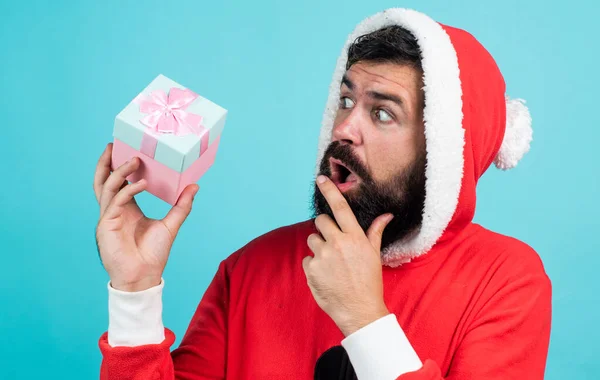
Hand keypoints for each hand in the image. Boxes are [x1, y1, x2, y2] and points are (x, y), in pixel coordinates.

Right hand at [93, 143, 198, 291]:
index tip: (125, 149)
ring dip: (119, 172)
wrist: (144, 277)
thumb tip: (194, 186)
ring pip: (107, 187)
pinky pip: (116, 202)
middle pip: (103, 181)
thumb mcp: (171, 225)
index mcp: (126, 209)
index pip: (118, 183)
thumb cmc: (153, 255)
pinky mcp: (107, 225)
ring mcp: (109, 218)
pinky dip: (128, 190)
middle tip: (113, 144)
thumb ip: (181, 206)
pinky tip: (141, 183)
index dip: (118, 166)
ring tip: (134, 159)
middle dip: (106, 163)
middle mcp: (115, 211)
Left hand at [302, 175, 393, 336]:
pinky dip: (313, 265)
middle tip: (333, 242)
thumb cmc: (369, 282)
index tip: (320, 179)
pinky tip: (326, 275)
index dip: (329, 191)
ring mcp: (322, 256)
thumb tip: (387, 215)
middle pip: (320, 221)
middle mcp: (337, 243)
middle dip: (324, 228)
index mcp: (354, 237)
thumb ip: (375, 232)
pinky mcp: (311, 269)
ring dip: (318, 247)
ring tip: (331, 263)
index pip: (340, 207)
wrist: (359, 310)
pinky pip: (307, 259)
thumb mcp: (374, 255)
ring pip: (312, 240)